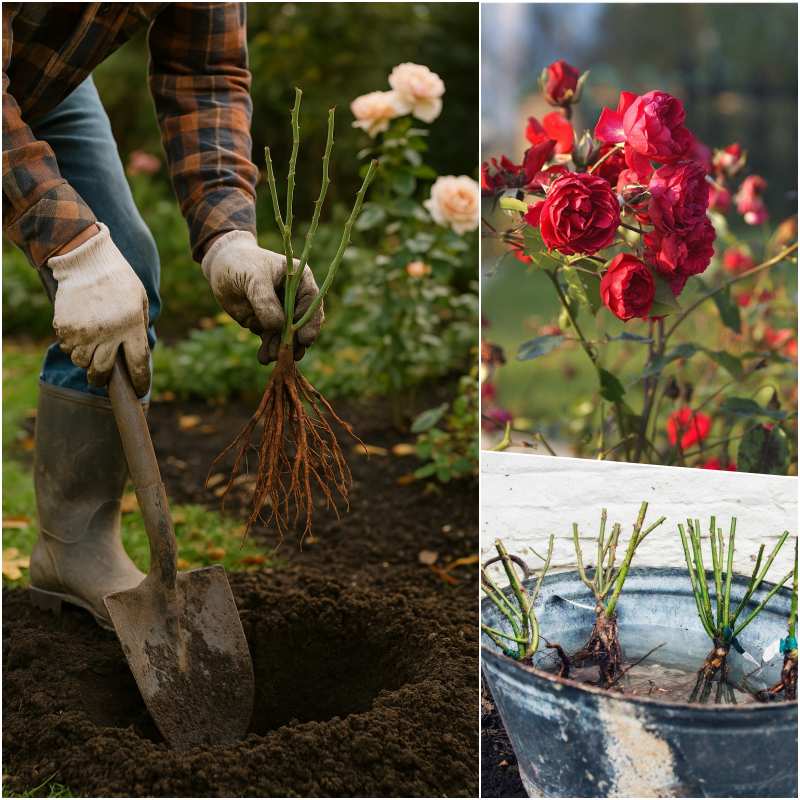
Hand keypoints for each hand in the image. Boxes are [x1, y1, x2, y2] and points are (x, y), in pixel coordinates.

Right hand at [47, 223, 150, 395]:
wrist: (87, 260)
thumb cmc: (119, 280)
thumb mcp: (140, 301)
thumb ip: (139, 327)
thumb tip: (136, 352)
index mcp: (132, 326)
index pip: (138, 364)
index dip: (140, 382)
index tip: (139, 392)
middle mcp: (109, 332)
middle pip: (103, 371)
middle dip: (102, 380)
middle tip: (101, 380)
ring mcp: (85, 331)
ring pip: (83, 362)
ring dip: (86, 363)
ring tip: (89, 353)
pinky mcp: (66, 326)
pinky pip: (68, 347)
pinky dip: (72, 347)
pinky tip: (78, 337)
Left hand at [201, 230, 323, 362]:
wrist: (221, 267)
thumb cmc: (241, 264)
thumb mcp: (254, 277)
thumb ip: (265, 300)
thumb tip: (277, 325)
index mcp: (300, 280)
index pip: (312, 303)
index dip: (311, 322)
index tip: (304, 339)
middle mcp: (295, 299)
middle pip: (301, 324)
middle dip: (295, 341)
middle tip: (289, 355)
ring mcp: (282, 313)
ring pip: (286, 335)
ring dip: (280, 349)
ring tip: (270, 357)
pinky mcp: (267, 323)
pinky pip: (271, 340)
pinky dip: (268, 350)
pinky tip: (263, 357)